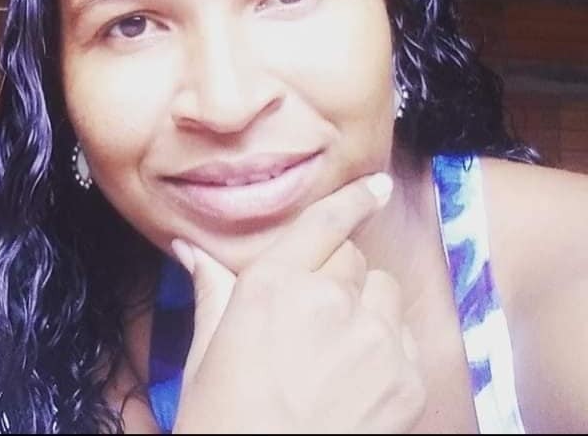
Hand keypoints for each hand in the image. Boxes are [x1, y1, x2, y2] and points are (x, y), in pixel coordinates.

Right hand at [171, 174, 425, 433]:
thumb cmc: (221, 421)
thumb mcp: (205, 353)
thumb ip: (212, 290)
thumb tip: (189, 248)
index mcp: (272, 286)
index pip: (323, 224)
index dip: (353, 198)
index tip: (378, 184)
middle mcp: (327, 300)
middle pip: (353, 259)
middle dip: (337, 276)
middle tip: (317, 312)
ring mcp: (373, 339)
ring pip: (384, 292)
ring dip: (366, 306)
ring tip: (340, 347)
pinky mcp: (406, 379)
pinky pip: (403, 336)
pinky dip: (386, 346)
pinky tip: (359, 379)